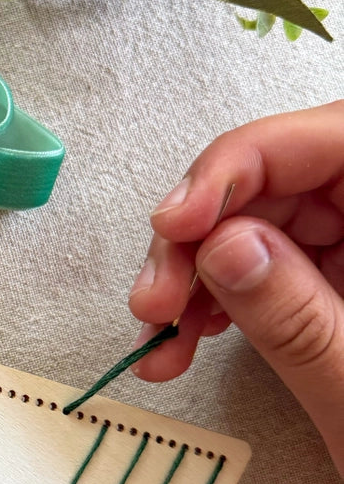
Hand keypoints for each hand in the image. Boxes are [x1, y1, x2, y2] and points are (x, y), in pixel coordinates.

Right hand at [128, 100, 343, 473]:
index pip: (330, 142)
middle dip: (197, 240)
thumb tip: (224, 246)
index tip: (179, 220)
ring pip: (250, 228)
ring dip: (188, 280)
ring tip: (158, 333)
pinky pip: (253, 270)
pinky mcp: (326, 284)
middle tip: (157, 297)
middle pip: (275, 186)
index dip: (241, 166)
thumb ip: (297, 318)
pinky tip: (178, 341)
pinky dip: (206, 305)